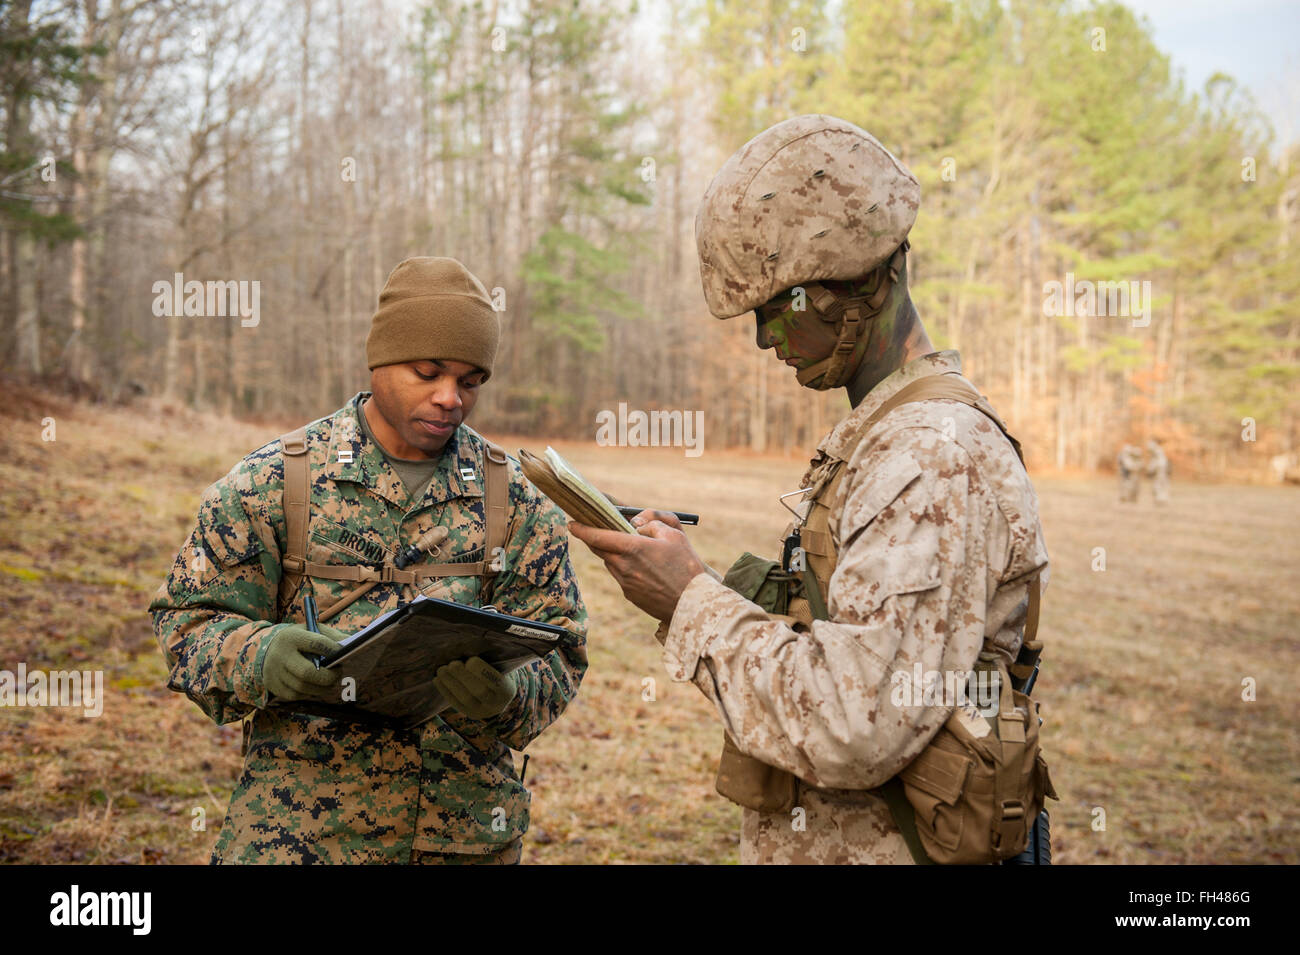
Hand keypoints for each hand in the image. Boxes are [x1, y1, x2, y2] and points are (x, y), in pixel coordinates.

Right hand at [261, 624, 345, 701]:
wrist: (266, 648)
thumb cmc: (299, 639)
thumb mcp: (312, 630)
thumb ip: (331, 637)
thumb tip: (351, 646)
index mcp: (291, 637)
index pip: (316, 644)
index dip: (333, 650)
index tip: (343, 653)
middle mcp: (279, 655)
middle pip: (307, 672)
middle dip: (328, 676)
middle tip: (338, 673)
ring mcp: (274, 673)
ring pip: (302, 687)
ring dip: (322, 687)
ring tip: (331, 681)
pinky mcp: (273, 686)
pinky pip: (296, 695)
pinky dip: (310, 692)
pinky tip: (316, 686)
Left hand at [435, 657, 517, 719]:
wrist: (496, 691)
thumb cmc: (497, 669)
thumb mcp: (498, 662)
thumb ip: (487, 655)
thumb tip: (466, 649)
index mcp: (507, 690)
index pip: (497, 682)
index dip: (483, 672)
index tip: (471, 660)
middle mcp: (496, 704)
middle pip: (480, 692)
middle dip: (464, 677)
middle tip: (453, 663)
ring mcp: (481, 711)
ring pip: (465, 700)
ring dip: (450, 683)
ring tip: (442, 669)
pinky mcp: (468, 713)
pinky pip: (455, 703)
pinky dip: (445, 690)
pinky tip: (437, 678)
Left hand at [569, 514, 707, 621]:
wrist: (692, 604)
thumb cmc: (686, 566)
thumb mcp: (674, 533)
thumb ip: (652, 521)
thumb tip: (635, 523)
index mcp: (632, 548)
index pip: (597, 536)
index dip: (582, 529)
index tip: (572, 524)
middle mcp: (623, 566)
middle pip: (600, 549)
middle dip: (597, 539)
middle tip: (599, 530)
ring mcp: (625, 583)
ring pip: (611, 563)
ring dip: (615, 554)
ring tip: (636, 551)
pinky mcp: (630, 595)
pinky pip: (621, 576)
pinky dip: (625, 568)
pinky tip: (645, 569)